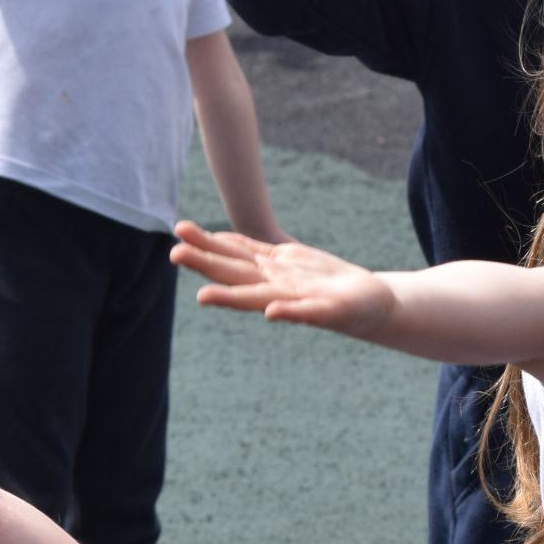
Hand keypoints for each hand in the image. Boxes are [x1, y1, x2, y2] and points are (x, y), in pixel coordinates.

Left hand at [173, 221, 398, 334]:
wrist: (369, 304)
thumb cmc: (359, 312)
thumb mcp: (335, 312)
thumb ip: (303, 313)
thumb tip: (269, 313)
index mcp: (282, 300)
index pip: (246, 296)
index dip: (223, 294)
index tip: (200, 294)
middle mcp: (272, 286)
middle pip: (232, 271)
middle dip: (203, 261)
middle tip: (174, 253)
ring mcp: (276, 272)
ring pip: (237, 256)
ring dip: (209, 246)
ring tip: (181, 230)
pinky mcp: (286, 260)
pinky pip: (254, 249)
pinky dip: (233, 242)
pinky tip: (213, 236)